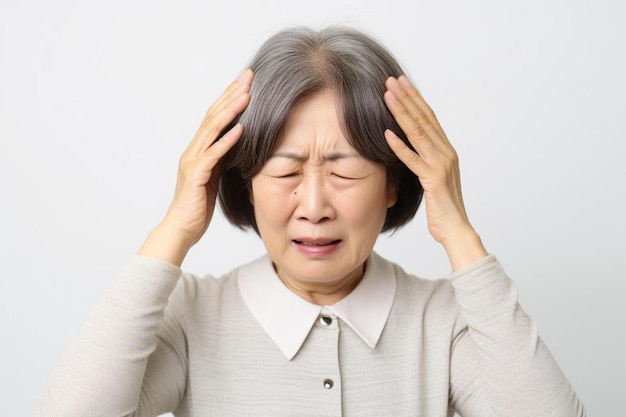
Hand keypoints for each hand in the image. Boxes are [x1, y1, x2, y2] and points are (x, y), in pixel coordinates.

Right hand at [138, 69, 252, 264]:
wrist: (180, 229)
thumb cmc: (197, 206)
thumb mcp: (214, 177)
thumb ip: (222, 159)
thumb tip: (238, 145)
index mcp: (199, 150)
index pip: (215, 117)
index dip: (230, 97)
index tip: (246, 82)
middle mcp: (193, 150)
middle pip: (213, 115)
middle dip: (232, 94)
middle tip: (249, 76)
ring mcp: (193, 161)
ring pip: (212, 129)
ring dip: (230, 111)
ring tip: (247, 95)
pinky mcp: (196, 176)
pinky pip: (213, 155)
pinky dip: (227, 140)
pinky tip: (241, 129)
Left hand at [383, 76, 486, 269]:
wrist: (457, 230)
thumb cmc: (442, 208)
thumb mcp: (432, 179)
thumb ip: (424, 161)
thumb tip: (412, 150)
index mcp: (446, 150)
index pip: (428, 118)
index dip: (414, 99)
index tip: (401, 83)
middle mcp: (446, 152)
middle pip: (424, 119)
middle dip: (407, 97)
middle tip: (391, 80)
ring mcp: (441, 164)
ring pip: (418, 133)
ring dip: (401, 112)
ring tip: (387, 96)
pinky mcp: (433, 179)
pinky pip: (414, 160)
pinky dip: (400, 146)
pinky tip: (386, 134)